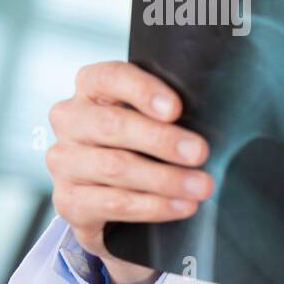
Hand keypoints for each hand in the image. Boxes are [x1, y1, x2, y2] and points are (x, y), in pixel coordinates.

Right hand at [46, 61, 212, 283]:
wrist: (115, 204)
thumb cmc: (145, 148)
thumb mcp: (157, 121)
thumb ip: (172, 113)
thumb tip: (219, 116)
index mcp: (92, 89)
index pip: (110, 77)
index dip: (142, 91)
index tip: (175, 109)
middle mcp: (70, 120)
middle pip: (113, 125)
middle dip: (163, 140)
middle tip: (201, 153)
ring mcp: (63, 161)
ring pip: (115, 166)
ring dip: (165, 179)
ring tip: (202, 187)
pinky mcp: (68, 201)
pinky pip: (112, 203)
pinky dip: (152, 206)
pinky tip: (181, 206)